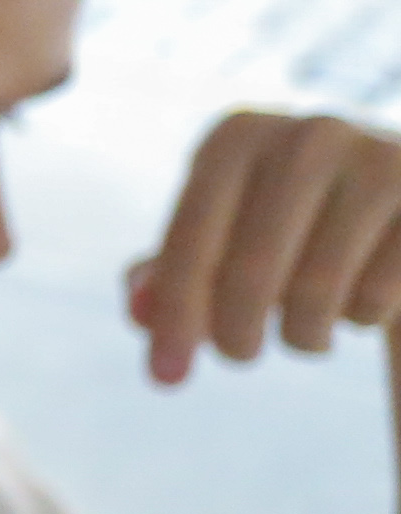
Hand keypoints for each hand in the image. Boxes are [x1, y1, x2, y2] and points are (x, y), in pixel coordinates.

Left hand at [124, 111, 400, 385]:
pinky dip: (359, 318)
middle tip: (240, 354)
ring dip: (302, 335)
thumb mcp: (224, 234)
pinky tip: (362, 299)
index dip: (175, 317)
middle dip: (235, 335)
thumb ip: (174, 275)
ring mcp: (380, 161)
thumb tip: (139, 310)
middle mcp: (308, 135)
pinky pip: (375, 299)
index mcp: (237, 136)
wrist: (397, 197)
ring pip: (317, 294)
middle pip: (250, 274)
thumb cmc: (290, 222)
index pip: (190, 243)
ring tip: (305, 328)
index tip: (165, 378)